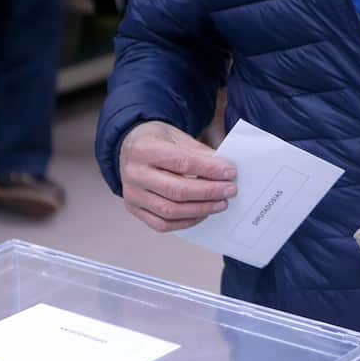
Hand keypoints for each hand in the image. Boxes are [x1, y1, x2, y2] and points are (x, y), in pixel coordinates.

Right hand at [119, 121, 237, 231]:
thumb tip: (224, 170)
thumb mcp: (177, 136)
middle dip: (209, 192)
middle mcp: (134, 173)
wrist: (129, 147)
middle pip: (176, 190)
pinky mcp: (134, 209)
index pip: (182, 162)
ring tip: (221, 203)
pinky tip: (203, 213)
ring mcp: (132, 194)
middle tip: (230, 190)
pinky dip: (186, 222)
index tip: (230, 172)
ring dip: (201, 209)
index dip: (209, 169)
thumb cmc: (158, 141)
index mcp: (144, 149)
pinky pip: (162, 224)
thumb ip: (199, 153)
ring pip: (170, 210)